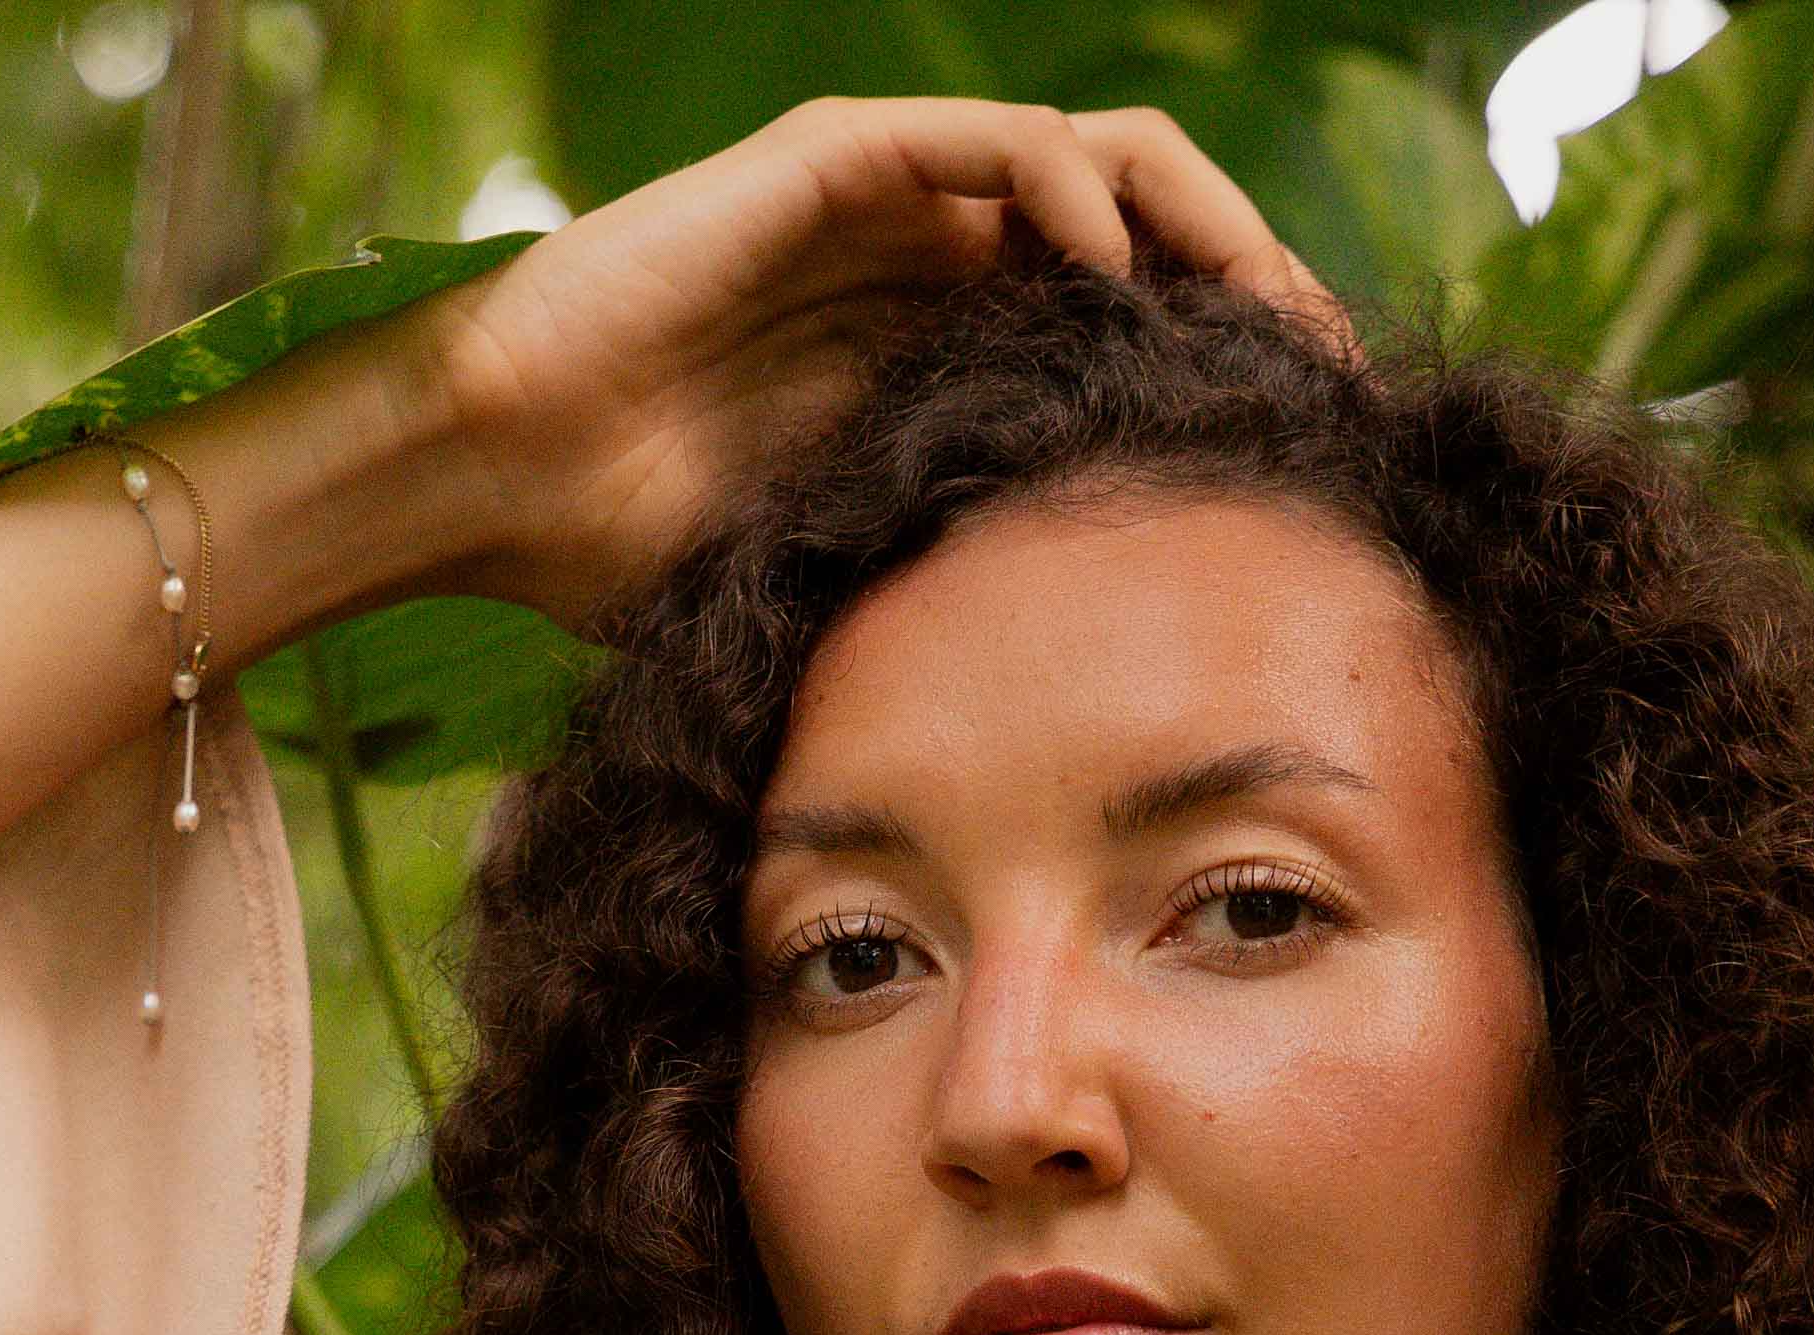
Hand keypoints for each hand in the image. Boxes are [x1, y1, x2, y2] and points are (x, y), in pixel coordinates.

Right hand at [411, 99, 1341, 638]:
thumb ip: (947, 590)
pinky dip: (1079, 194)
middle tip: (1322, 376)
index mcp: (934, 351)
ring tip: (1255, 316)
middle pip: (1153, 229)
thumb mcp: (837, 582)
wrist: (492, 479)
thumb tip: (1094, 713)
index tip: (1310, 451)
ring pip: (1104, 164)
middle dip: (1254, 289)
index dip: (1228, 369)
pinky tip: (1114, 282)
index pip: (1130, 322)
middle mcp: (926, 260)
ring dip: (1200, 227)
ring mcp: (886, 203)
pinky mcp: (835, 161)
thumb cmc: (622, 555)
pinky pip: (1001, 143)